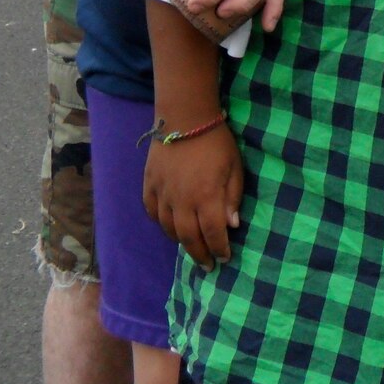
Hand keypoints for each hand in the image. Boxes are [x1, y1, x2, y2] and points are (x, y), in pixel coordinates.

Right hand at [144, 123, 242, 270]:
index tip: (225, 259)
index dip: (220, 249)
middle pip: (189, 238)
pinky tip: (169, 227)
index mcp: (207, 197)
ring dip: (181, 242)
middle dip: (200, 255)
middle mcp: (182, 202)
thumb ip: (232, 197)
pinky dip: (161, 224)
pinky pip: (152, 213)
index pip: (213, 233)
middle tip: (207, 265)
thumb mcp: (235, 167)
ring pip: (169, 229)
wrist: (185, 118)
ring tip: (191, 248)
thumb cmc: (217, 142)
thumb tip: (231, 226)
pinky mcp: (149, 186)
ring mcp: (163, 194)